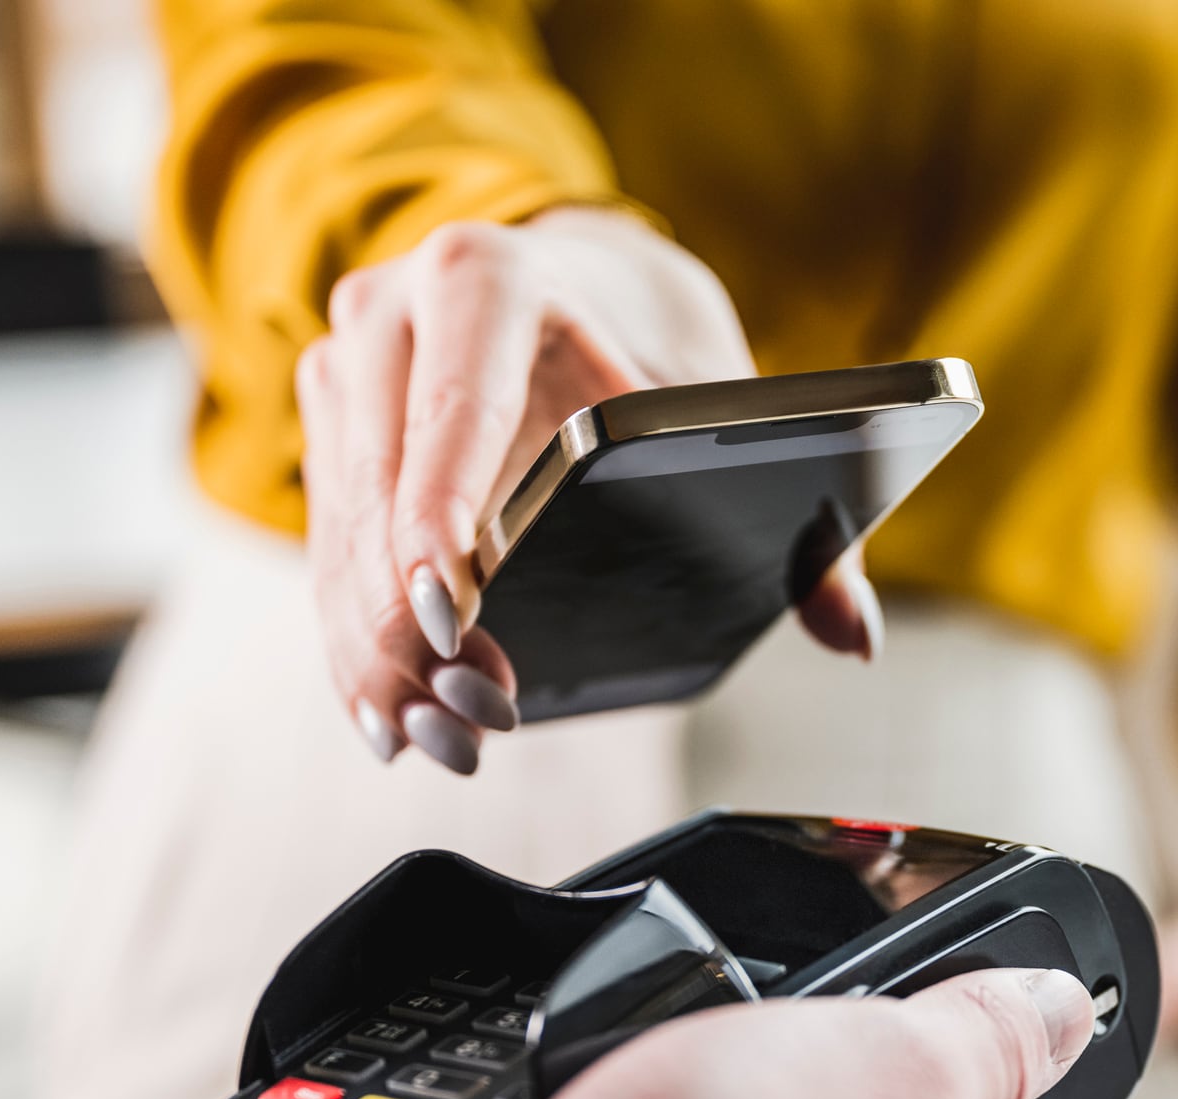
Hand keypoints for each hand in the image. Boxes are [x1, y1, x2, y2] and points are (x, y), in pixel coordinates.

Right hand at [296, 205, 884, 772]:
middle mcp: (394, 309)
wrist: (578, 279)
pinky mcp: (326, 431)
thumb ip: (803, 524)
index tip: (454, 615)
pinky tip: (387, 714)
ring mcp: (344, 368)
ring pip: (340, 535)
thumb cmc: (653, 345)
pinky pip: (325, 551)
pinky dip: (352, 641)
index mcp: (490, 278)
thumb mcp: (723, 404)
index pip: (455, 404)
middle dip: (411, 623)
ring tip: (433, 741)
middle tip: (467, 719)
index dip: (443, 511)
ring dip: (375, 653)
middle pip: (381, 490)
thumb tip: (852, 633)